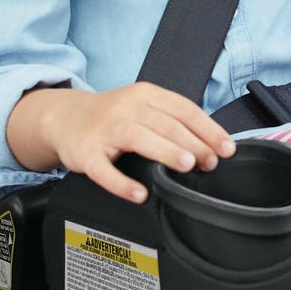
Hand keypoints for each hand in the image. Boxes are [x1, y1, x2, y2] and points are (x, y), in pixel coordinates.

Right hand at [7, 81, 235, 202]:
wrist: (63, 117)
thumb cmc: (112, 116)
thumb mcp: (143, 107)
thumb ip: (173, 121)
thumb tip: (212, 146)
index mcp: (146, 95)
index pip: (184, 109)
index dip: (208, 129)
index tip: (226, 148)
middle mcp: (126, 108)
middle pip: (165, 124)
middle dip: (192, 143)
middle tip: (210, 162)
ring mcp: (104, 129)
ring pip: (138, 138)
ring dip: (165, 151)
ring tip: (186, 165)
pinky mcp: (86, 153)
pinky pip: (104, 170)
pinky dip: (122, 183)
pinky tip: (139, 194)